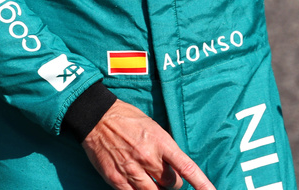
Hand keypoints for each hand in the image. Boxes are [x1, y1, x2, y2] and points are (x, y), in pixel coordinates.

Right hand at [81, 100, 214, 189]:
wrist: (96, 117)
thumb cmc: (127, 119)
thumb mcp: (153, 127)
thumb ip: (165, 149)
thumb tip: (175, 168)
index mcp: (160, 141)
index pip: (186, 168)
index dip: (202, 184)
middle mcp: (147, 157)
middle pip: (172, 184)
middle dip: (172, 182)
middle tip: (163, 173)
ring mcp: (131, 169)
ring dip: (157, 188)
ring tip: (151, 178)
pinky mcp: (116, 179)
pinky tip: (139, 184)